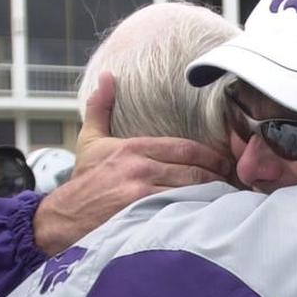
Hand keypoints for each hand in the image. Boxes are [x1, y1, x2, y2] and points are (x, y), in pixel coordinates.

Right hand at [33, 71, 233, 255]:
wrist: (63, 219)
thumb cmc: (83, 182)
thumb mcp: (89, 140)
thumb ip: (101, 107)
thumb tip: (108, 77)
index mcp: (134, 148)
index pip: (185, 148)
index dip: (210, 156)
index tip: (225, 162)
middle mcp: (141, 167)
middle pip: (193, 170)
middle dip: (217, 176)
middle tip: (233, 182)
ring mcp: (142, 192)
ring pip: (190, 191)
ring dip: (212, 196)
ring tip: (227, 199)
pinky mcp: (142, 215)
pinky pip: (179, 210)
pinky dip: (197, 212)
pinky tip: (210, 216)